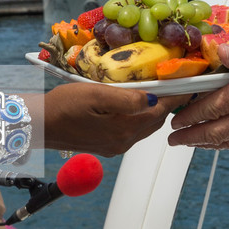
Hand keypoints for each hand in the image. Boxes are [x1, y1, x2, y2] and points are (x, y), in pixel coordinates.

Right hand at [43, 82, 170, 155]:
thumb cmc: (63, 106)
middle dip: (167, 102)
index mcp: (124, 129)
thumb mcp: (95, 94)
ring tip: (154, 90)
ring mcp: (116, 146)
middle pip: (156, 120)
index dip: (176, 95)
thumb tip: (153, 98)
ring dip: (153, 110)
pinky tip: (132, 104)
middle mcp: (123, 142)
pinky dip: (139, 117)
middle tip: (171, 82)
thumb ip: (126, 98)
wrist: (39, 125)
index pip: (161, 110)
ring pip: (146, 126)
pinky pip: (132, 131)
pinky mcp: (108, 146)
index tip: (188, 82)